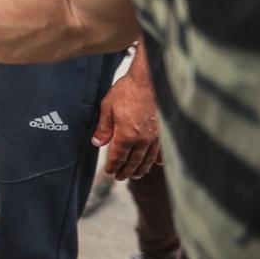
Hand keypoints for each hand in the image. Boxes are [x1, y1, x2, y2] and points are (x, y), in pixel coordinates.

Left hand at [91, 53, 161, 179]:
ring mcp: (155, 137)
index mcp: (126, 135)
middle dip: (126, 171)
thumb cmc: (127, 91)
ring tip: (136, 175)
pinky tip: (156, 164)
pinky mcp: (163, 132)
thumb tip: (97, 143)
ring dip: (141, 169)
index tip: (110, 172)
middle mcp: (142, 140)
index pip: (118, 157)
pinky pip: (160, 150)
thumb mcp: (107, 107)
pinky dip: (157, 159)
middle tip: (120, 177)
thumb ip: (103, 128)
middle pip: (133, 161)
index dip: (113, 166)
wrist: (149, 81)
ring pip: (147, 159)